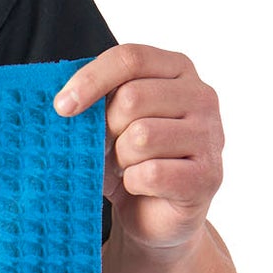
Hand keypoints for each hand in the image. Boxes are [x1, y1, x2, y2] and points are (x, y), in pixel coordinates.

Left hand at [54, 44, 223, 252]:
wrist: (153, 214)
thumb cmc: (127, 159)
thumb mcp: (107, 121)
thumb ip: (95, 101)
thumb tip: (63, 102)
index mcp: (176, 70)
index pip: (130, 58)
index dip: (91, 79)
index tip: (61, 107)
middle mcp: (201, 96)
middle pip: (132, 98)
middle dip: (107, 129)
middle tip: (107, 148)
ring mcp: (210, 135)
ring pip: (141, 136)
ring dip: (121, 159)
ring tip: (127, 166)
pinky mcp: (209, 175)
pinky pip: (152, 173)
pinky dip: (133, 183)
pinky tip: (140, 185)